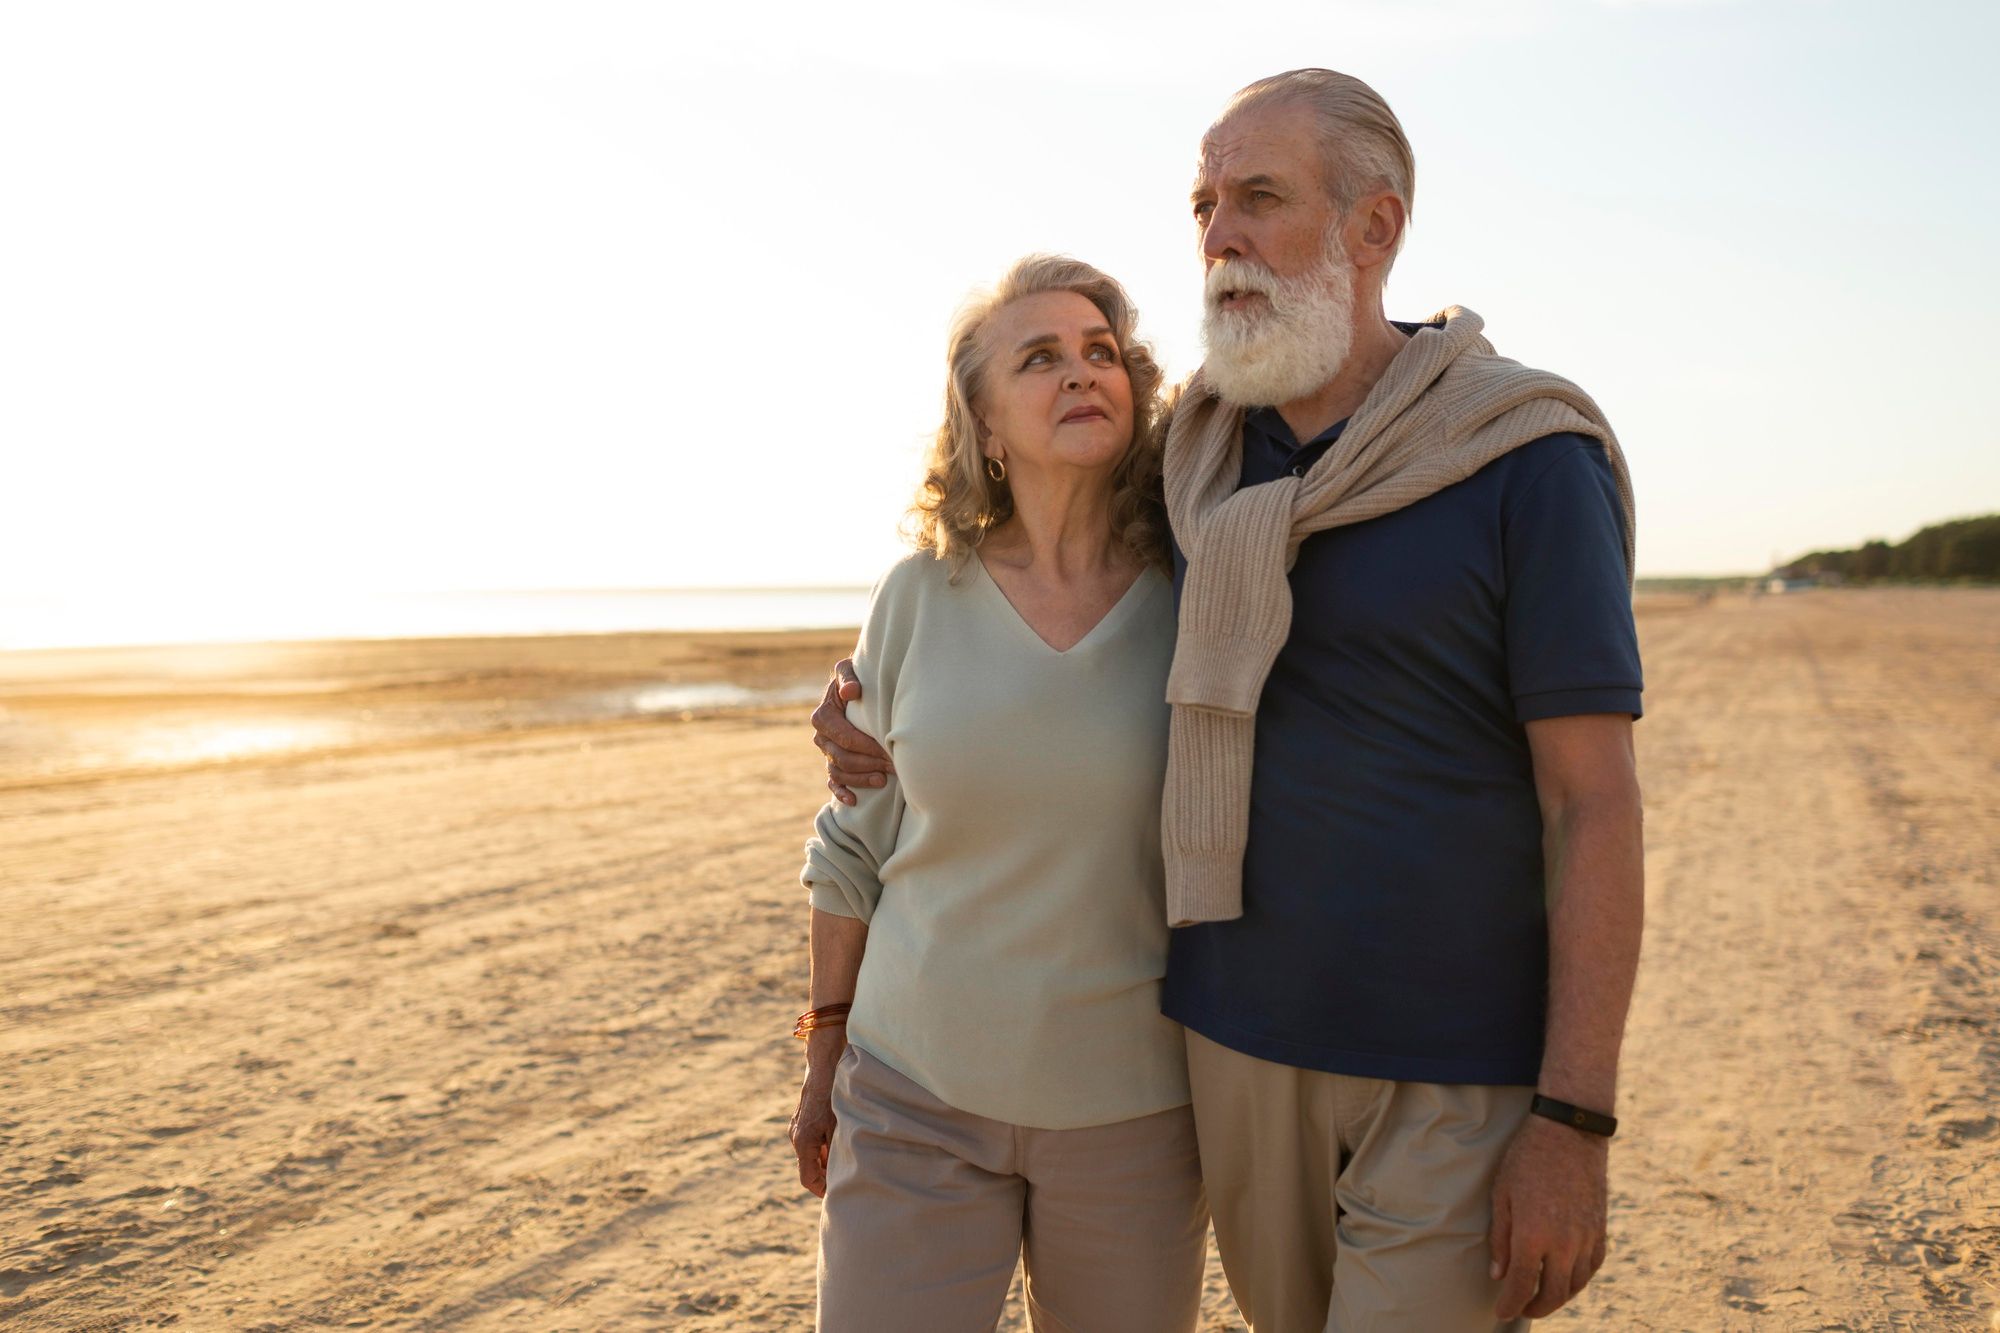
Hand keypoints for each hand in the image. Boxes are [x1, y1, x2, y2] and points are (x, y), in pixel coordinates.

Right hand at [789, 1068, 838, 1197]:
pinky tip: (841, 1141)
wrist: (824, 1066)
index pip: (808, 1179)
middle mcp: (796, 1137)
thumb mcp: (838, 1127)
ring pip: (812, 1154)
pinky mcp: (802, 1120)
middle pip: (810, 1168)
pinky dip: (824, 1147)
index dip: (822, 1191)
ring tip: (848, 1161)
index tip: (837, 1195)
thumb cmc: (833, 1096)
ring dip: (827, 1160)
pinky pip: (812, 1141)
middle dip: (827, 1176)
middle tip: (847, 1180)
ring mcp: (797, 1128)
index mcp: (803, 1143)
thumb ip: (837, 1152)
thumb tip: (841, 1175)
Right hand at [811, 658, 892, 804]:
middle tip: (893, 766)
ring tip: (883, 780)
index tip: (888, 748)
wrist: (854, 688)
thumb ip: (848, 677)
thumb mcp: (849, 670)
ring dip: (860, 779)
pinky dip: (841, 793)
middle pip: (843, 758)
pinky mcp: (832, 763)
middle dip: (869, 764)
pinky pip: (832, 782)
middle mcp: (821, 737)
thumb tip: (850, 692)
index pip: (845, 737)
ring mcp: (826, 753)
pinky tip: (854, 801)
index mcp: (823, 716)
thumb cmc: (855, 678)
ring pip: (839, 773)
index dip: (867, 746)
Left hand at [1489, 1113, 1609, 1319]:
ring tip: (1541, 1295)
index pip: (1521, 1285)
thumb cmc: (1526, 1159)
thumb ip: (1500, 1239)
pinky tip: (1566, 1277)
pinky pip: (1592, 1267)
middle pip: (1553, 1294)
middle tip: (1520, 1308)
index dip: (1510, 1305)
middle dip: (1535, 1308)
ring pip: (1576, 1285)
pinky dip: (1578, 1280)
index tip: (1500, 1314)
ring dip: (1558, 1297)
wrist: (1569, 1133)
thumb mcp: (1502, 1194)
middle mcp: (1564, 1243)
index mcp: (1533, 1235)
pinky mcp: (1601, 1230)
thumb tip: (1498, 1275)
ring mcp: (1586, 1238)